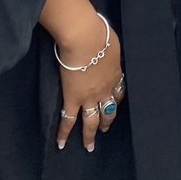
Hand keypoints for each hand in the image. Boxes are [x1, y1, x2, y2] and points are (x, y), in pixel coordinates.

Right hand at [54, 18, 124, 152]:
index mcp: (115, 74)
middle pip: (109, 110)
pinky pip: (68, 120)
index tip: (115, 102)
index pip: (119, 91)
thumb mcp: (112, 42)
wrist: (85, 38)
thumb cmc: (99, 33)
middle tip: (106, 130)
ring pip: (92, 121)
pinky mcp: (73, 99)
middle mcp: (105, 90)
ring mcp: (89, 97)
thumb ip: (110, 50)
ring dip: (90, 134)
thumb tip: (107, 47)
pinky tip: (61, 144)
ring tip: (89, 146)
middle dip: (107, 121)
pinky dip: (64, 133)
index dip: (117, 99)